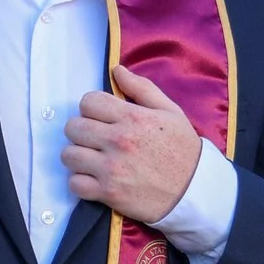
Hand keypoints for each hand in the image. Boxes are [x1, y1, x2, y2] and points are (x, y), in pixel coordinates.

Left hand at [63, 66, 203, 226]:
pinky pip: (74, 184)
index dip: (91, 108)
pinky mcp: (108, 193)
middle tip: (95, 139)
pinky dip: (81, 182)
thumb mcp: (170, 111)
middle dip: (82, 131)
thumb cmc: (183, 149)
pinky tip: (94, 178)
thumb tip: (116, 70)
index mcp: (133, 118)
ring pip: (69, 155)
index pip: (88, 102)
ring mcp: (111, 169)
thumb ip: (142, 88)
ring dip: (78, 156)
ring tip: (92, 159)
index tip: (100, 117)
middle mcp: (118, 141)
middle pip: (73, 127)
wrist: (195, 190)